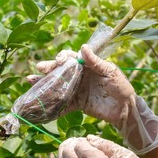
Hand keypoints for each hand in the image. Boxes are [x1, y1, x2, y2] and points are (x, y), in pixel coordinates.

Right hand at [35, 45, 157, 154]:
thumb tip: (83, 48)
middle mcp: (80, 77)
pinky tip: (41, 104)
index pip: (71, 58)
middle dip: (49, 69)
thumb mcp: (110, 72)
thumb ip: (96, 62)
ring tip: (31, 82)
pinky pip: (63, 104)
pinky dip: (53, 105)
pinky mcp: (77, 104)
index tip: (59, 60)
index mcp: (87, 66)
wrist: (126, 109)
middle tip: (39, 69)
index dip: (63, 58)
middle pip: (61, 71)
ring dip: (45, 84)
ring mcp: (77, 90)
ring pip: (58, 86)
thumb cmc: (121, 87)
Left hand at [58, 135, 157, 157]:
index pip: (78, 146)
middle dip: (68, 145)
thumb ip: (105, 144)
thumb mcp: (125, 155)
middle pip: (65, 155)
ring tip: (73, 150)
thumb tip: (89, 138)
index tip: (87, 140)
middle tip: (75, 142)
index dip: (81, 140)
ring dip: (66, 156)